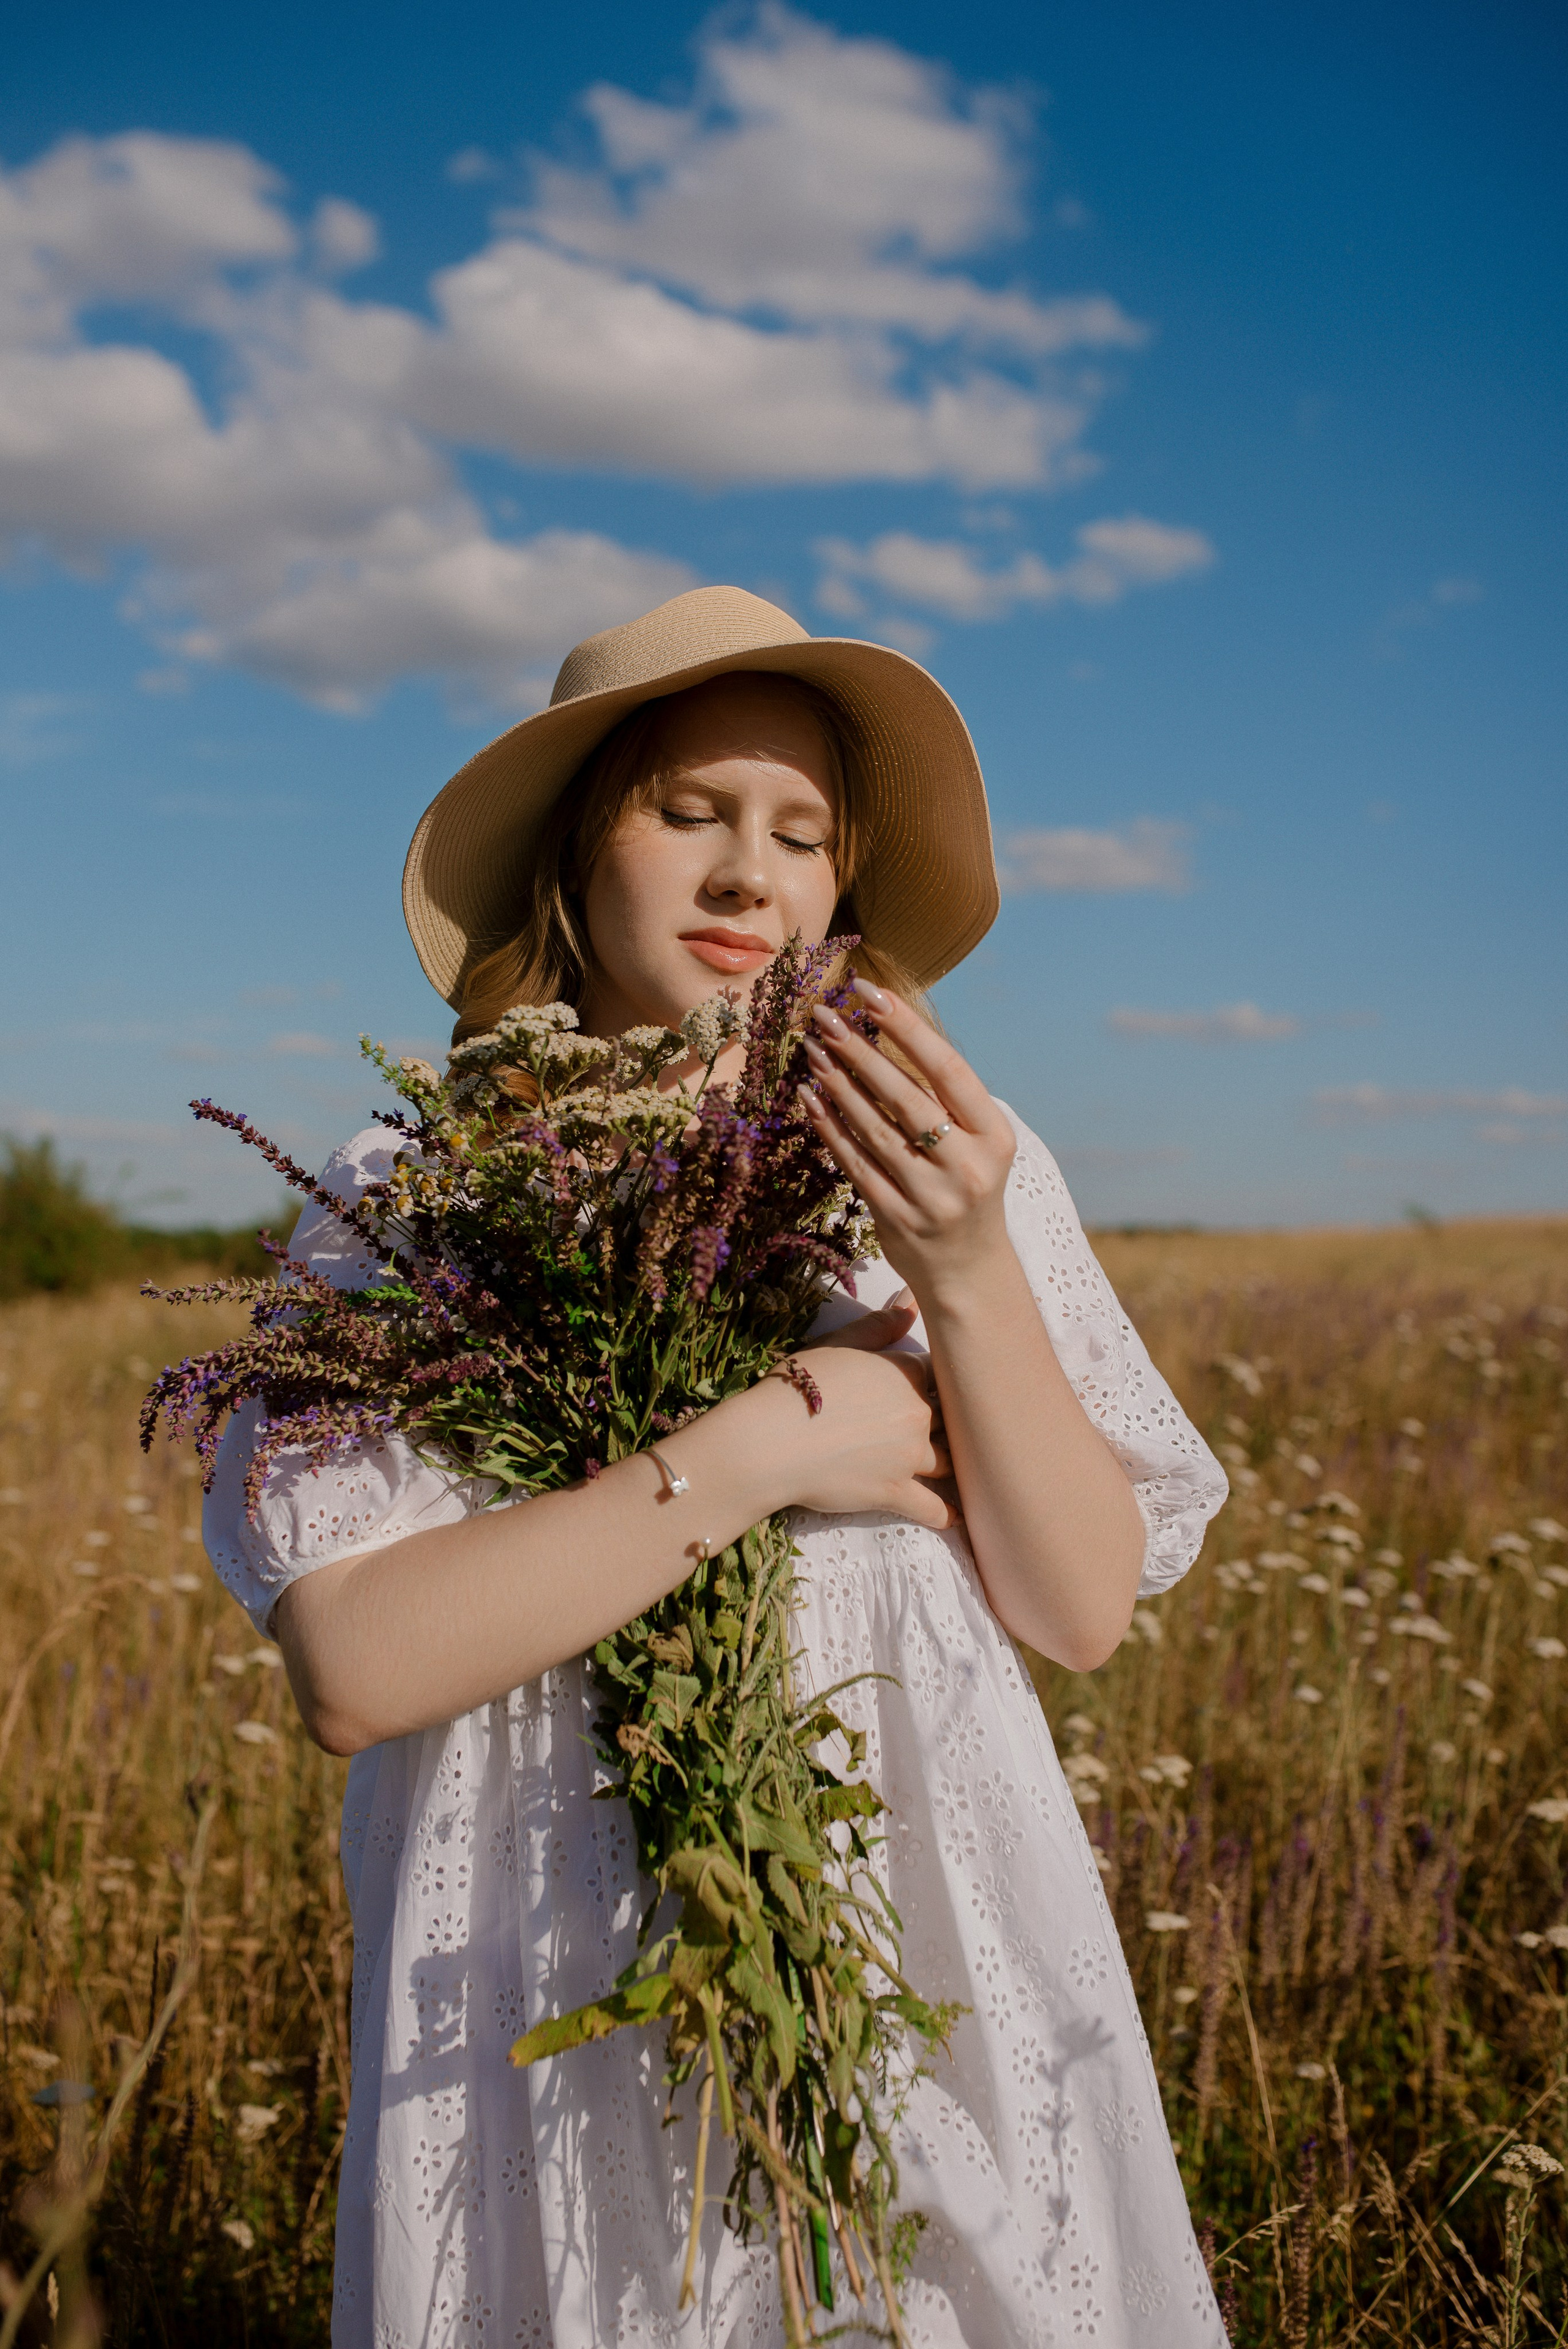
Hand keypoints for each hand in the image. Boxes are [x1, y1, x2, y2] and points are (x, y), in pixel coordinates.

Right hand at [735, 1294, 954, 1531]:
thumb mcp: (837, 1345)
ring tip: (969, 1470)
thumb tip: (913, 1302)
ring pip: (951, 1462)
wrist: (769, 1440)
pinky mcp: (894, 1492)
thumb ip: (880, 1325)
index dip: (939, 1380)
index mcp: (906, 1373)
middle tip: (967, 1427)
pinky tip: (959, 1517)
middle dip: (956, 1422)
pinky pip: (933, 1507)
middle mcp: (917, 1414)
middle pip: (954, 1418)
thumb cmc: (798, 1387)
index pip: (940, 1373)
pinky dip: (948, 1514)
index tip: (941, 1387)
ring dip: (957, 1465)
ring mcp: (909, 1456)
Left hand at [797, 981, 1017, 1303]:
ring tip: (812, 1049)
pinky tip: (809, 1098)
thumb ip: (943, 1099)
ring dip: (838, 1084)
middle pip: (906, 1096)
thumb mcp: (975, 1143)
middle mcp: (967, 1166)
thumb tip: (886, 1030)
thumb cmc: (966, 1188)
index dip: (908, 1027)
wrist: (970, 1270)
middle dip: (861, 1051)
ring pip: (874, 1129)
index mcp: (994, 1136)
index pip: (948, 1069)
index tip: (870, 993)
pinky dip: (829, 1127)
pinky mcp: (896, 1219)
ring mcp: (931, 1197)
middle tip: (825, 1015)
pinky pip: (854, 1163)